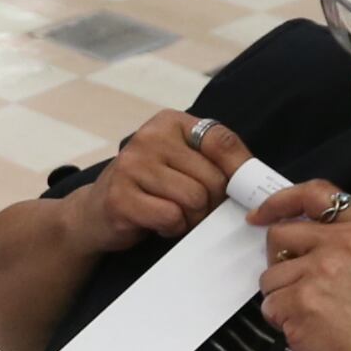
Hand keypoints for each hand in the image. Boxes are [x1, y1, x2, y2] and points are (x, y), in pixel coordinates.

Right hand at [71, 112, 257, 257]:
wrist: (94, 214)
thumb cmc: (148, 189)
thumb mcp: (180, 163)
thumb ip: (214, 161)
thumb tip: (257, 180)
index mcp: (169, 122)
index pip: (222, 141)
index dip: (240, 171)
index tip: (243, 192)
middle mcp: (148, 137)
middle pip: (212, 179)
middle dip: (211, 204)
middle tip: (195, 210)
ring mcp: (131, 166)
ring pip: (195, 200)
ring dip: (191, 218)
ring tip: (173, 214)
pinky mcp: (120, 197)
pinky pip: (172, 217)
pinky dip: (172, 228)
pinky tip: (157, 223)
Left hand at [251, 183, 350, 350]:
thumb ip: (344, 245)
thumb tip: (297, 237)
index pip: (316, 193)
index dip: (282, 201)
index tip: (262, 214)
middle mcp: (344, 243)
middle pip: (280, 234)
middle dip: (278, 262)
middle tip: (298, 288)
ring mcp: (321, 270)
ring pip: (270, 274)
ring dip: (281, 297)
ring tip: (313, 316)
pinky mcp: (300, 300)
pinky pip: (269, 304)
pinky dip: (280, 321)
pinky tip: (308, 330)